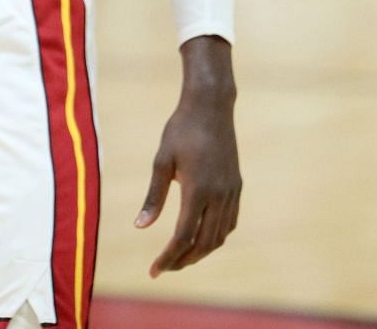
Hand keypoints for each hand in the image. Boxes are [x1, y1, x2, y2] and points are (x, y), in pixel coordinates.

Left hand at [136, 37, 240, 276]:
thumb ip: (154, 196)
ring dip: (200, 252)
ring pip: (219, 236)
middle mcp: (219, 195)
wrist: (211, 106)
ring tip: (180, 257)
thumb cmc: (181, 130)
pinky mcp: (236, 185)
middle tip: (164, 268)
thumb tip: (140, 227)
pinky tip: (202, 238)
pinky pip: (229, 222)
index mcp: (198, 190)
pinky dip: (216, 237)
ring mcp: (231, 191)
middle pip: (203, 243)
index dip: (168, 258)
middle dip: (183, 261)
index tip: (153, 271)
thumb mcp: (162, 161)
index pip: (184, 237)